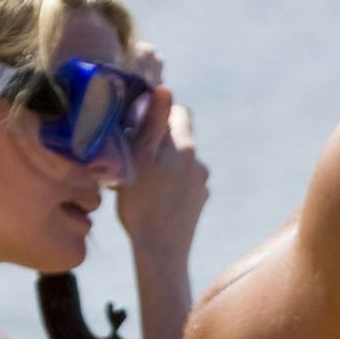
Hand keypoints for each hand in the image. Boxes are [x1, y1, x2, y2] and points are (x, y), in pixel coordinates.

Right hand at [113, 87, 209, 265]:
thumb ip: (154, 122)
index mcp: (185, 146)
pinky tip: (157, 200)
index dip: (160, 114)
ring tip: (145, 182)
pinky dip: (173, 185)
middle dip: (162, 141)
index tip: (141, 126)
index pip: (179, 111)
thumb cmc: (141, 203)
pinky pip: (185, 183)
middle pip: (180, 138)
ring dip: (167, 164)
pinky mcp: (200, 202)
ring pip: (182, 162)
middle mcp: (199, 161)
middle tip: (137, 156)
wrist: (161, 250)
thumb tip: (165, 88)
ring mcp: (202, 183)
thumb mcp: (139, 158)